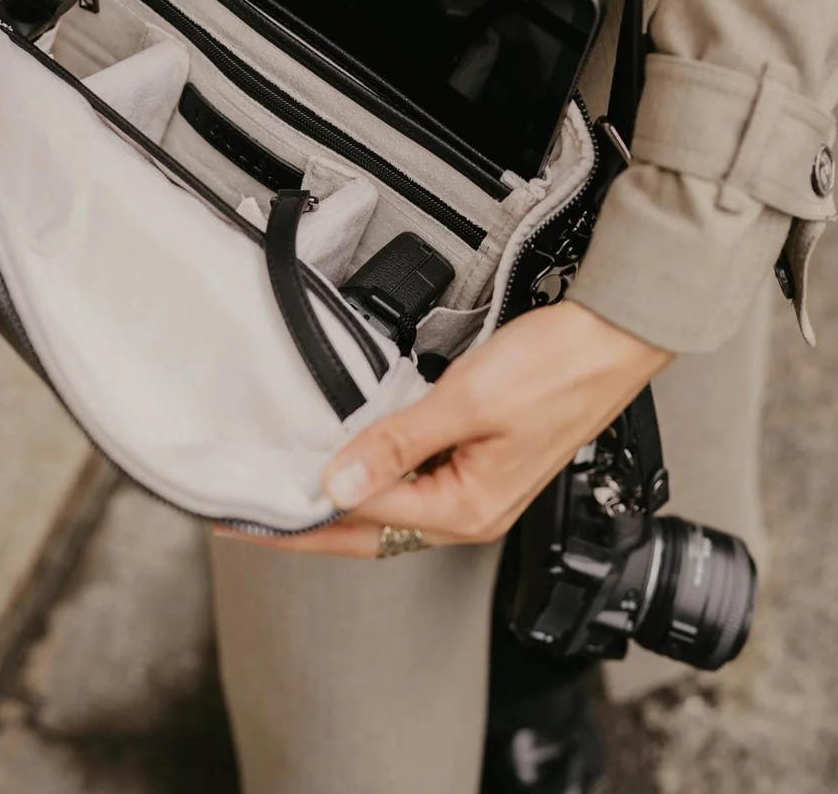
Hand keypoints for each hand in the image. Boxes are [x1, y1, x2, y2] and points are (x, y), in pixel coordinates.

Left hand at [217, 302, 670, 556]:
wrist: (612, 335)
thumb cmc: (556, 367)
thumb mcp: (465, 402)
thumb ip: (397, 445)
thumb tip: (337, 486)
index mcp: (467, 509)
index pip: (361, 522)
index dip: (300, 520)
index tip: (250, 517)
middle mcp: (472, 508)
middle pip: (372, 527)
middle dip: (312, 523)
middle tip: (253, 514)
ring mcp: (478, 483)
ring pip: (391, 504)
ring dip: (341, 498)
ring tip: (287, 491)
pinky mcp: (481, 455)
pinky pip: (412, 477)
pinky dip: (373, 471)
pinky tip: (349, 459)